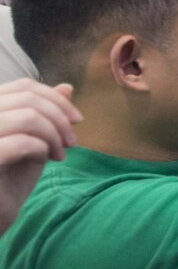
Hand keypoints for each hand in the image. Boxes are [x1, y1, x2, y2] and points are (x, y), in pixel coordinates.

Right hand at [0, 79, 81, 234]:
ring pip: (28, 116)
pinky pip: (22, 143)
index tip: (77, 120)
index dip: (56, 99)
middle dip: (60, 117)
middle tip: (72, 142)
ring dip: (54, 134)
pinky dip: (43, 148)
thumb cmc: (8, 182)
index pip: (23, 86)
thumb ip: (44, 116)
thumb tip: (66, 87)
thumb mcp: (32, 143)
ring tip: (60, 154)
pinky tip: (49, 160)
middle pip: (28, 98)